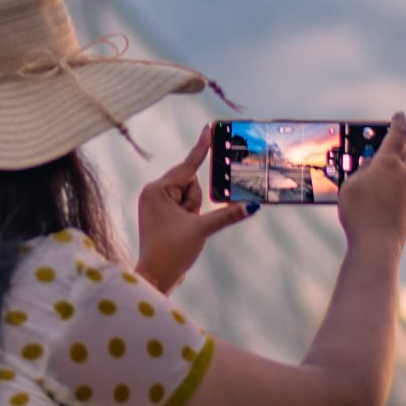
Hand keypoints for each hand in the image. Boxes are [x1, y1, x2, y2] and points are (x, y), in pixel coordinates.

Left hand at [136, 125, 258, 293]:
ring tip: (184, 230)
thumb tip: (252, 206)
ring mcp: (155, 203)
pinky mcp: (159, 214)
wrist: (155, 277)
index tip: (208, 128)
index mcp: (158, 189)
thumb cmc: (172, 251)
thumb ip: (227, 214)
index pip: (187, 165)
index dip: (202, 148)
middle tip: (189, 221)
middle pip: (189, 184)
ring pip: (188, 196)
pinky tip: (182, 231)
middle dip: (196, 202)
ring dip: (193, 211)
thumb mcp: (202, 229)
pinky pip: (182, 206)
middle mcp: (153, 192)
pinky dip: (189, 215)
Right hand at [337, 111, 405, 250]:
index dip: (398, 123)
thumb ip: (360, 171)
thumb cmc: (359, 212)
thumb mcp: (350, 185)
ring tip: (381, 176)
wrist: (377, 243)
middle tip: (389, 148)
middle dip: (403, 147)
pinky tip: (384, 195)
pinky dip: (398, 187)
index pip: (398, 135)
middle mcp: (404, 175)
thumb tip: (370, 166)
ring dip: (400, 169)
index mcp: (388, 163)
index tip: (399, 115)